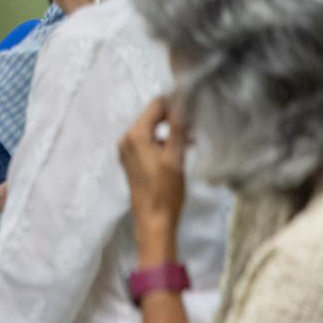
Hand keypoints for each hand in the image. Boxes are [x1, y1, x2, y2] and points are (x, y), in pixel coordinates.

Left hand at [119, 97, 187, 246]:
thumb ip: (178, 129)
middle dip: (173, 116)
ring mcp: (127, 149)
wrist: (153, 218)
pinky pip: (147, 141)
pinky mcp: (131, 159)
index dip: (174, 103)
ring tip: (192, 136)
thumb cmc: (166, 189)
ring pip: (150, 129)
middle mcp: (126, 137)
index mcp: (135, 134)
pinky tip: (180, 147)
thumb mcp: (175, 157)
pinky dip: (162, 141)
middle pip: (151, 116)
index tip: (193, 104)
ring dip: (169, 130)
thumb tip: (182, 105)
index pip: (155, 106)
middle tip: (196, 121)